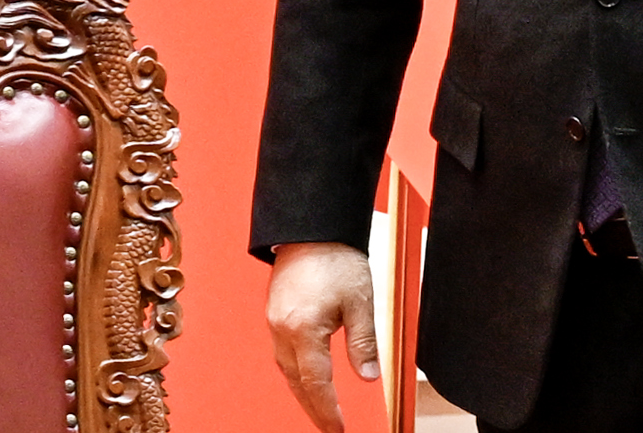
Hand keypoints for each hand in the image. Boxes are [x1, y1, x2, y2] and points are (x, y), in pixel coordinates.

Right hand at [267, 241, 380, 431]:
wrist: (313, 229)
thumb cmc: (338, 259)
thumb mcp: (361, 301)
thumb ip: (364, 342)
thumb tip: (369, 377)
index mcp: (303, 329)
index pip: (316, 382)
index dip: (327, 409)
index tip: (338, 428)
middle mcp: (282, 331)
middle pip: (297, 382)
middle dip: (314, 408)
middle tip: (331, 427)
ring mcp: (274, 323)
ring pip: (287, 370)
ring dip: (304, 391)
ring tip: (322, 408)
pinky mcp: (274, 315)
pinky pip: (283, 354)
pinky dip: (297, 371)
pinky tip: (308, 376)